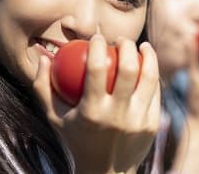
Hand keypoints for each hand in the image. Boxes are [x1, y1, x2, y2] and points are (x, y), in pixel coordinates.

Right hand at [33, 34, 160, 172]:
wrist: (106, 173)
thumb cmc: (76, 140)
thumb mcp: (54, 118)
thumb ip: (43, 87)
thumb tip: (44, 55)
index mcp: (91, 112)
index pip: (95, 69)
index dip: (97, 47)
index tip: (98, 37)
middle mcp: (117, 116)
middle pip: (128, 69)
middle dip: (127, 46)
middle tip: (122, 39)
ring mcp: (138, 121)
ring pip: (149, 78)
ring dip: (149, 56)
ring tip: (143, 46)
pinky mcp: (153, 125)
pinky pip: (155, 93)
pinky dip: (153, 76)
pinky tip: (149, 66)